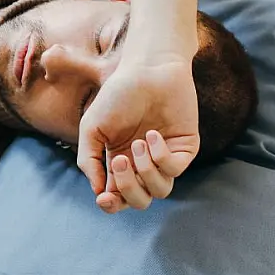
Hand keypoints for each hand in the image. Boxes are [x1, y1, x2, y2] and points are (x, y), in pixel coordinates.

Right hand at [76, 58, 198, 211]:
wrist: (148, 70)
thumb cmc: (118, 95)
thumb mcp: (91, 128)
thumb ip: (89, 161)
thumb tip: (99, 193)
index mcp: (120, 161)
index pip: (118, 196)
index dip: (111, 204)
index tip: (103, 198)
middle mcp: (143, 163)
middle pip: (140, 200)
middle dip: (128, 189)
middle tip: (119, 162)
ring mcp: (165, 157)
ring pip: (160, 190)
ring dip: (145, 171)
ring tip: (138, 143)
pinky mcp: (185, 148)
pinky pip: (175, 169)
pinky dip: (161, 156)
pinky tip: (153, 134)